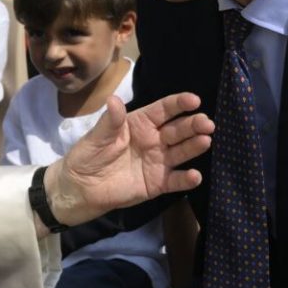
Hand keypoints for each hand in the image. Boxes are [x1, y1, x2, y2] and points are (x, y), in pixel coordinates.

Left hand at [41, 93, 212, 226]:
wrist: (80, 188)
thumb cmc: (88, 155)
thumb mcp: (97, 136)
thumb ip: (110, 120)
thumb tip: (114, 99)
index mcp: (140, 123)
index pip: (164, 110)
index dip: (179, 104)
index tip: (194, 100)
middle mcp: (154, 140)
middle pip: (178, 130)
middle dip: (194, 125)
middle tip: (207, 123)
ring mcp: (158, 162)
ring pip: (181, 152)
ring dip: (195, 146)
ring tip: (206, 141)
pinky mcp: (157, 183)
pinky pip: (175, 180)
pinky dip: (186, 179)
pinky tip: (195, 175)